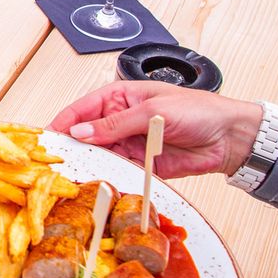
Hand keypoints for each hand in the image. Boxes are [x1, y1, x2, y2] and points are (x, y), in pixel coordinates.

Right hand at [48, 81, 263, 178]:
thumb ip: (115, 125)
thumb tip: (80, 132)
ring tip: (75, 174)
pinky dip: (108, 175)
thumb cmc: (198, 111)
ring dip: (89, 163)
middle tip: (57, 161)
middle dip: (73, 146)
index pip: (82, 108)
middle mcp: (120, 120)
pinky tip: (99, 180)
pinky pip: (118, 169)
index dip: (64, 122)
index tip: (47, 137)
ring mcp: (130, 142)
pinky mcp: (141, 163)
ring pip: (100, 154)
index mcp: (120, 97)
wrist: (230, 138)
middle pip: (86, 133)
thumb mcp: (152, 111)